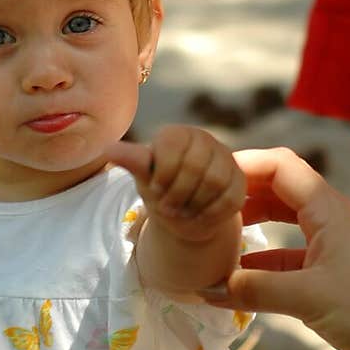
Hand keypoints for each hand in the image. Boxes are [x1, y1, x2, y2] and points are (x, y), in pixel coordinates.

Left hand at [106, 124, 245, 242]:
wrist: (184, 214)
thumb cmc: (160, 189)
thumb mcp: (144, 178)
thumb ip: (132, 161)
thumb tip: (110, 148)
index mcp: (177, 134)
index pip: (171, 148)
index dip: (162, 175)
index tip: (154, 190)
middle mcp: (204, 140)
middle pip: (194, 166)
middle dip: (177, 194)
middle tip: (167, 207)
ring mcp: (225, 158)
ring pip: (215, 181)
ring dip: (194, 204)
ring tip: (182, 211)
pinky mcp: (239, 180)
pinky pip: (229, 197)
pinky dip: (210, 213)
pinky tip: (199, 215)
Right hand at [222, 147, 349, 349]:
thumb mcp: (307, 297)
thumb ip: (254, 290)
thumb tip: (207, 289)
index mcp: (326, 209)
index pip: (279, 165)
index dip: (242, 164)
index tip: (206, 178)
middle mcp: (328, 220)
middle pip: (276, 190)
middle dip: (239, 194)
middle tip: (200, 207)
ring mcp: (330, 248)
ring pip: (281, 225)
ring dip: (250, 228)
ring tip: (211, 238)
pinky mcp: (330, 277)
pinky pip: (287, 260)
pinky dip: (261, 265)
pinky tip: (235, 281)